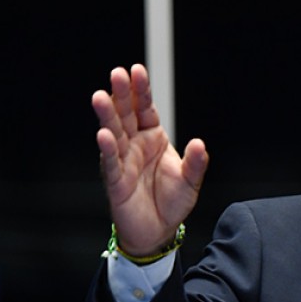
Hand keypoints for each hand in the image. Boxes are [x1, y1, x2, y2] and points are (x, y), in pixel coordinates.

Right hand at [91, 63, 209, 255]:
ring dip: (107, 116)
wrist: (159, 231)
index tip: (136, 70)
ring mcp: (123, 161)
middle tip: (116, 74)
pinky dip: (108, 149)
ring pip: (114, 134)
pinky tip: (103, 135)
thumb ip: (196, 163)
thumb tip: (200, 144)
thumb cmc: (172, 202)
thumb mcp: (190, 181)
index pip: (145, 109)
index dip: (140, 91)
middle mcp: (135, 145)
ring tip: (100, 97)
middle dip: (121, 95)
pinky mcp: (116, 181)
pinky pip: (111, 163)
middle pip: (126, 115)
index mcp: (153, 138)